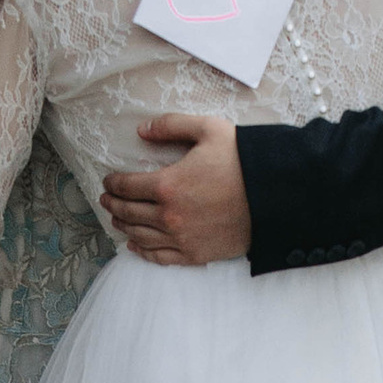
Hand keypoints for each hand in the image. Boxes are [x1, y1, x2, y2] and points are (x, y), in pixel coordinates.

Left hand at [96, 116, 250, 266]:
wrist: (275, 196)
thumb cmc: (243, 160)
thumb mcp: (208, 129)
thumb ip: (172, 126)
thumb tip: (142, 130)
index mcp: (167, 184)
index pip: (127, 186)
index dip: (113, 183)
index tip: (109, 181)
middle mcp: (168, 216)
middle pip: (129, 212)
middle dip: (114, 204)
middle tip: (107, 199)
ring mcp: (181, 238)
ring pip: (140, 236)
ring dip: (124, 227)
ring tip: (117, 220)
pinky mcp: (195, 254)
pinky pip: (160, 257)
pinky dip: (143, 252)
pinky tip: (135, 247)